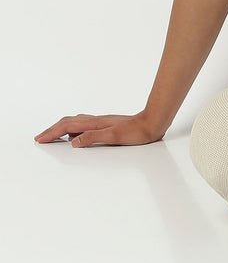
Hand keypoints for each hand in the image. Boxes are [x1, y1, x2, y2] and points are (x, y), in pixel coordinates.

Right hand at [34, 111, 164, 147]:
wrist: (152, 123)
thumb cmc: (136, 132)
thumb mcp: (114, 136)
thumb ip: (94, 137)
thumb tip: (73, 141)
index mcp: (95, 123)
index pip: (68, 127)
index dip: (52, 133)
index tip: (40, 139)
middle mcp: (96, 120)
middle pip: (69, 122)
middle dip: (52, 129)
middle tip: (40, 137)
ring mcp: (101, 121)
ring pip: (75, 121)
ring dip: (61, 127)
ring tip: (52, 134)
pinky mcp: (106, 124)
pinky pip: (83, 124)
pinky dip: (72, 127)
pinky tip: (75, 133)